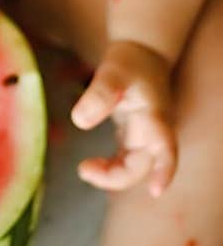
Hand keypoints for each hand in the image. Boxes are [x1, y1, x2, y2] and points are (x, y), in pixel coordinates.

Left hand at [70, 40, 176, 198]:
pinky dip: (109, 169)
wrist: (140, 54)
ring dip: (111, 176)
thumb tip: (80, 122)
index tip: (156, 190)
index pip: (165, 146)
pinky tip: (90, 166)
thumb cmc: (129, 63)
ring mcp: (144, 137)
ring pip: (133, 168)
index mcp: (154, 116)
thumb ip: (99, 94)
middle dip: (116, 177)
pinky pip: (124, 162)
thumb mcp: (112, 72)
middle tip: (84, 168)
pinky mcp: (133, 138)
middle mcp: (153, 132)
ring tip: (84, 168)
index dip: (164, 170)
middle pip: (143, 166)